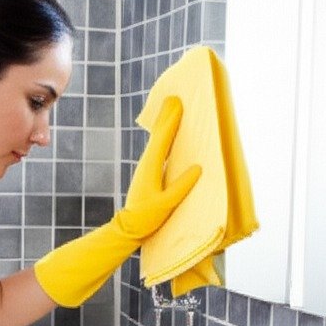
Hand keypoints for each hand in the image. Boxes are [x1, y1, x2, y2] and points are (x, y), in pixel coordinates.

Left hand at [117, 95, 200, 239]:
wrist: (128, 228)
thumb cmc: (147, 218)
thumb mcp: (166, 204)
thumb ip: (181, 186)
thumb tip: (197, 168)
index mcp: (151, 167)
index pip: (162, 139)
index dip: (170, 121)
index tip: (177, 104)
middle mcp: (147, 163)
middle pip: (158, 135)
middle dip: (166, 116)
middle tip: (173, 97)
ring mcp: (146, 167)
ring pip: (157, 140)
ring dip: (165, 124)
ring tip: (171, 109)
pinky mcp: (148, 173)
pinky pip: (158, 149)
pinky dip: (163, 137)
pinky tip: (167, 136)